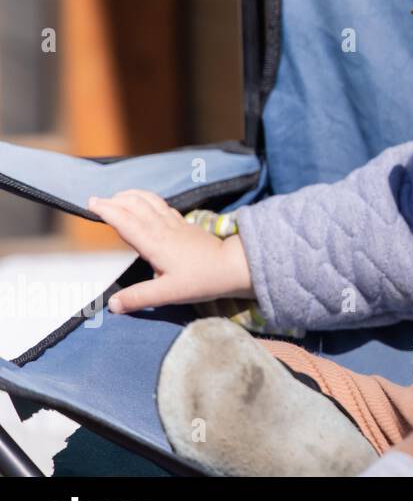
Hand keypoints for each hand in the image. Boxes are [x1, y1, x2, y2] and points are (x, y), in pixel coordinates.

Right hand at [87, 190, 255, 314]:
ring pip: (150, 201)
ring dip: (131, 195)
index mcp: (155, 243)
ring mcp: (175, 224)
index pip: (126, 222)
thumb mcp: (169, 293)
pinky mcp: (185, 224)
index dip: (107, 211)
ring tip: (117, 196)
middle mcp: (163, 228)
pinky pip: (163, 205)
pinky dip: (149, 199)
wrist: (233, 266)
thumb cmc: (203, 280)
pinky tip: (146, 202)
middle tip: (96, 200)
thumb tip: (112, 304)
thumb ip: (140, 297)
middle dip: (114, 200)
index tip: (91, 203)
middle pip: (135, 205)